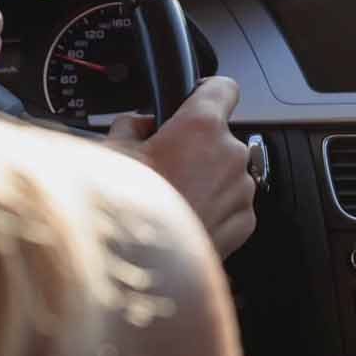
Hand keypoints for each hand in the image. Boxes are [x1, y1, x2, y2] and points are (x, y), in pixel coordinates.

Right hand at [107, 77, 256, 258]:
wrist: (139, 269)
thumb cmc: (125, 211)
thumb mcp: (111, 153)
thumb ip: (131, 125)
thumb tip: (138, 123)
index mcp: (201, 126)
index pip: (223, 87)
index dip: (206, 91)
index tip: (194, 99)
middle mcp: (230, 154)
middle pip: (219, 136)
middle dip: (195, 147)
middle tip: (163, 166)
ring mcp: (241, 189)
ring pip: (226, 172)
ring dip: (205, 179)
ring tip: (170, 199)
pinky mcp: (245, 222)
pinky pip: (231, 204)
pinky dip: (213, 208)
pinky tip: (182, 219)